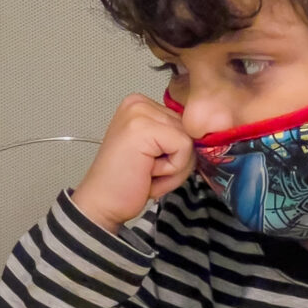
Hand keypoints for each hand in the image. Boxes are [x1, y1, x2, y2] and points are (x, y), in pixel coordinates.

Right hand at [73, 93, 194, 232]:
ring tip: (147, 173)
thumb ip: (176, 135)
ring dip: (175, 167)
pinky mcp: (145, 129)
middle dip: (177, 159)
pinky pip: (184, 149)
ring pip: (189, 140)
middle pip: (189, 130)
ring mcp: (140, 113)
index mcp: (141, 104)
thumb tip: (206, 132)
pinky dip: (172, 170)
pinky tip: (147, 174)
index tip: (149, 163)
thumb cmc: (128, 182)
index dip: (176, 151)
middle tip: (147, 172)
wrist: (101, 205)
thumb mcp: (157, 150)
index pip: (186, 123)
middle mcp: (139, 102)